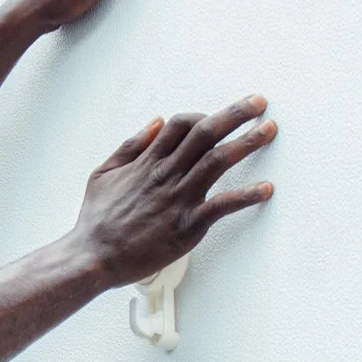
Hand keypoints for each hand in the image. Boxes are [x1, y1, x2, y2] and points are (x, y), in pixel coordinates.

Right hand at [69, 97, 276, 287]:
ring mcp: (178, 199)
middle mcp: (166, 175)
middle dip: (235, 114)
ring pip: (218, 161)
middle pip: (205, 133)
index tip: (218, 117)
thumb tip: (154, 123)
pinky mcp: (187, 226)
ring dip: (247, 142)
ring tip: (268, 130)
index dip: (203, 115)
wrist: (93, 257)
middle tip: (257, 104)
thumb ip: (130, 146)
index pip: (180, 124)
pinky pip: (222, 206)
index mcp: (147, 163)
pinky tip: (265, 188)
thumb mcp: (102, 173)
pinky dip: (246, 196)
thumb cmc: (96, 222)